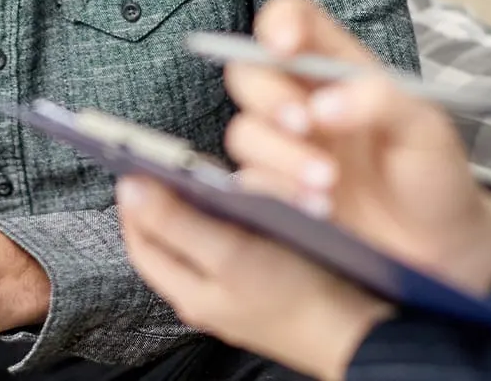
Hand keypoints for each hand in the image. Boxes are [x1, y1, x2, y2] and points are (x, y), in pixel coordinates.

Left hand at [117, 176, 389, 380]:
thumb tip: (130, 189)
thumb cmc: (300, 298)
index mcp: (188, 292)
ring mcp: (236, 289)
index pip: (140, 238)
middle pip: (169, 237)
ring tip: (209, 176)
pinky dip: (236, 217)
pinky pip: (237, 241)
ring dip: (203, 204)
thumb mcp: (231, 255)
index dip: (135, 198)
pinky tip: (251, 201)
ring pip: (204, 237)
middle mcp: (207, 294)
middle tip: (172, 161)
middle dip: (166, 197)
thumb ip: (176, 223)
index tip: (136, 159)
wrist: (360, 331)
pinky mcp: (265, 281)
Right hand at [226, 0, 490, 294]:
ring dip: (280, 155)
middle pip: (249, 72)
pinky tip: (318, 210)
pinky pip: (248, 184)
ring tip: (328, 185)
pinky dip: (278, 193)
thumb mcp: (426, 130)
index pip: (294, 20)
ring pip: (244, 132)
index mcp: (339, 68)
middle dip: (270, 98)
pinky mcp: (277, 193)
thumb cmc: (434, 174)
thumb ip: (383, 101)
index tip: (284, 47)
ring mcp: (287, 149)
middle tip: (305, 126)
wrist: (439, 248)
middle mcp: (303, 101)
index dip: (279, 22)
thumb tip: (323, 106)